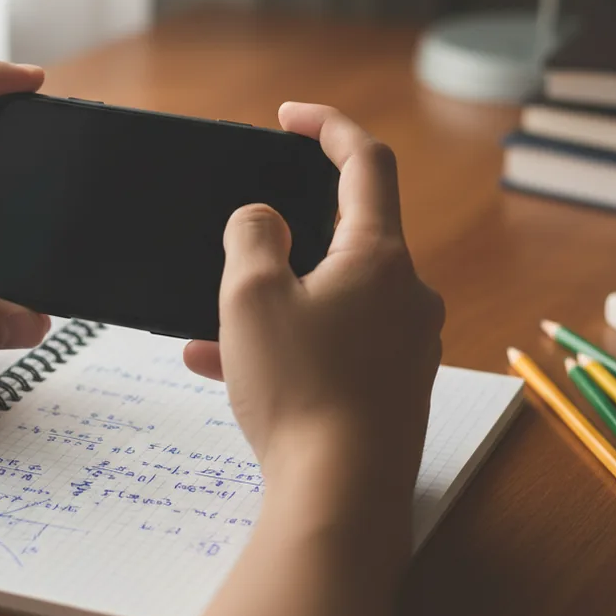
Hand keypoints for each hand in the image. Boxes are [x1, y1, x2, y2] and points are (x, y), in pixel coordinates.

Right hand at [184, 103, 443, 484]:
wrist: (342, 499)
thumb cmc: (300, 389)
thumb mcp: (251, 296)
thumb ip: (252, 234)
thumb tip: (263, 219)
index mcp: (380, 256)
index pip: (367, 162)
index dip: (328, 126)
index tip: (289, 116)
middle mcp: (406, 294)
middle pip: (344, 237)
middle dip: (283, 240)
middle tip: (238, 253)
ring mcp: (405, 343)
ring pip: (329, 299)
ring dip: (273, 304)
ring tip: (209, 331)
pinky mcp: (392, 385)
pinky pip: (333, 345)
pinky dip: (288, 345)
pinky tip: (226, 367)